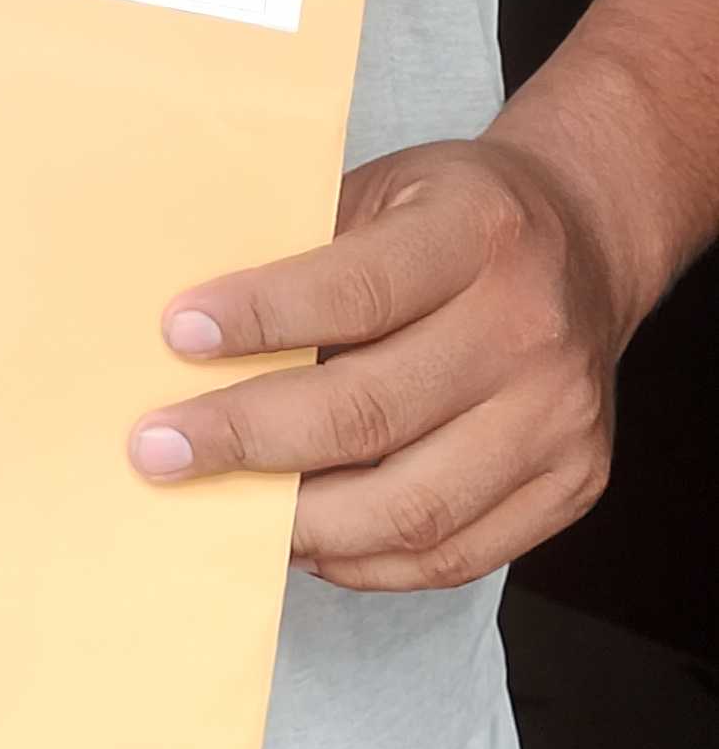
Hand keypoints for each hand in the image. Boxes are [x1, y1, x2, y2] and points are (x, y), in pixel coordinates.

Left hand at [127, 133, 622, 589]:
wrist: (585, 242)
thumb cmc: (457, 216)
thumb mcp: (385, 187)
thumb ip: (306, 249)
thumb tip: (188, 333)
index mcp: (478, 232)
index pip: (357, 292)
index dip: (261, 318)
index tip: (177, 334)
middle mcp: (530, 328)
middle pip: (372, 412)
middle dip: (249, 438)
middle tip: (162, 448)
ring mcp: (560, 417)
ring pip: (411, 506)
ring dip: (298, 521)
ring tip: (222, 507)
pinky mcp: (572, 484)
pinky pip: (454, 555)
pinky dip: (366, 561)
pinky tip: (304, 538)